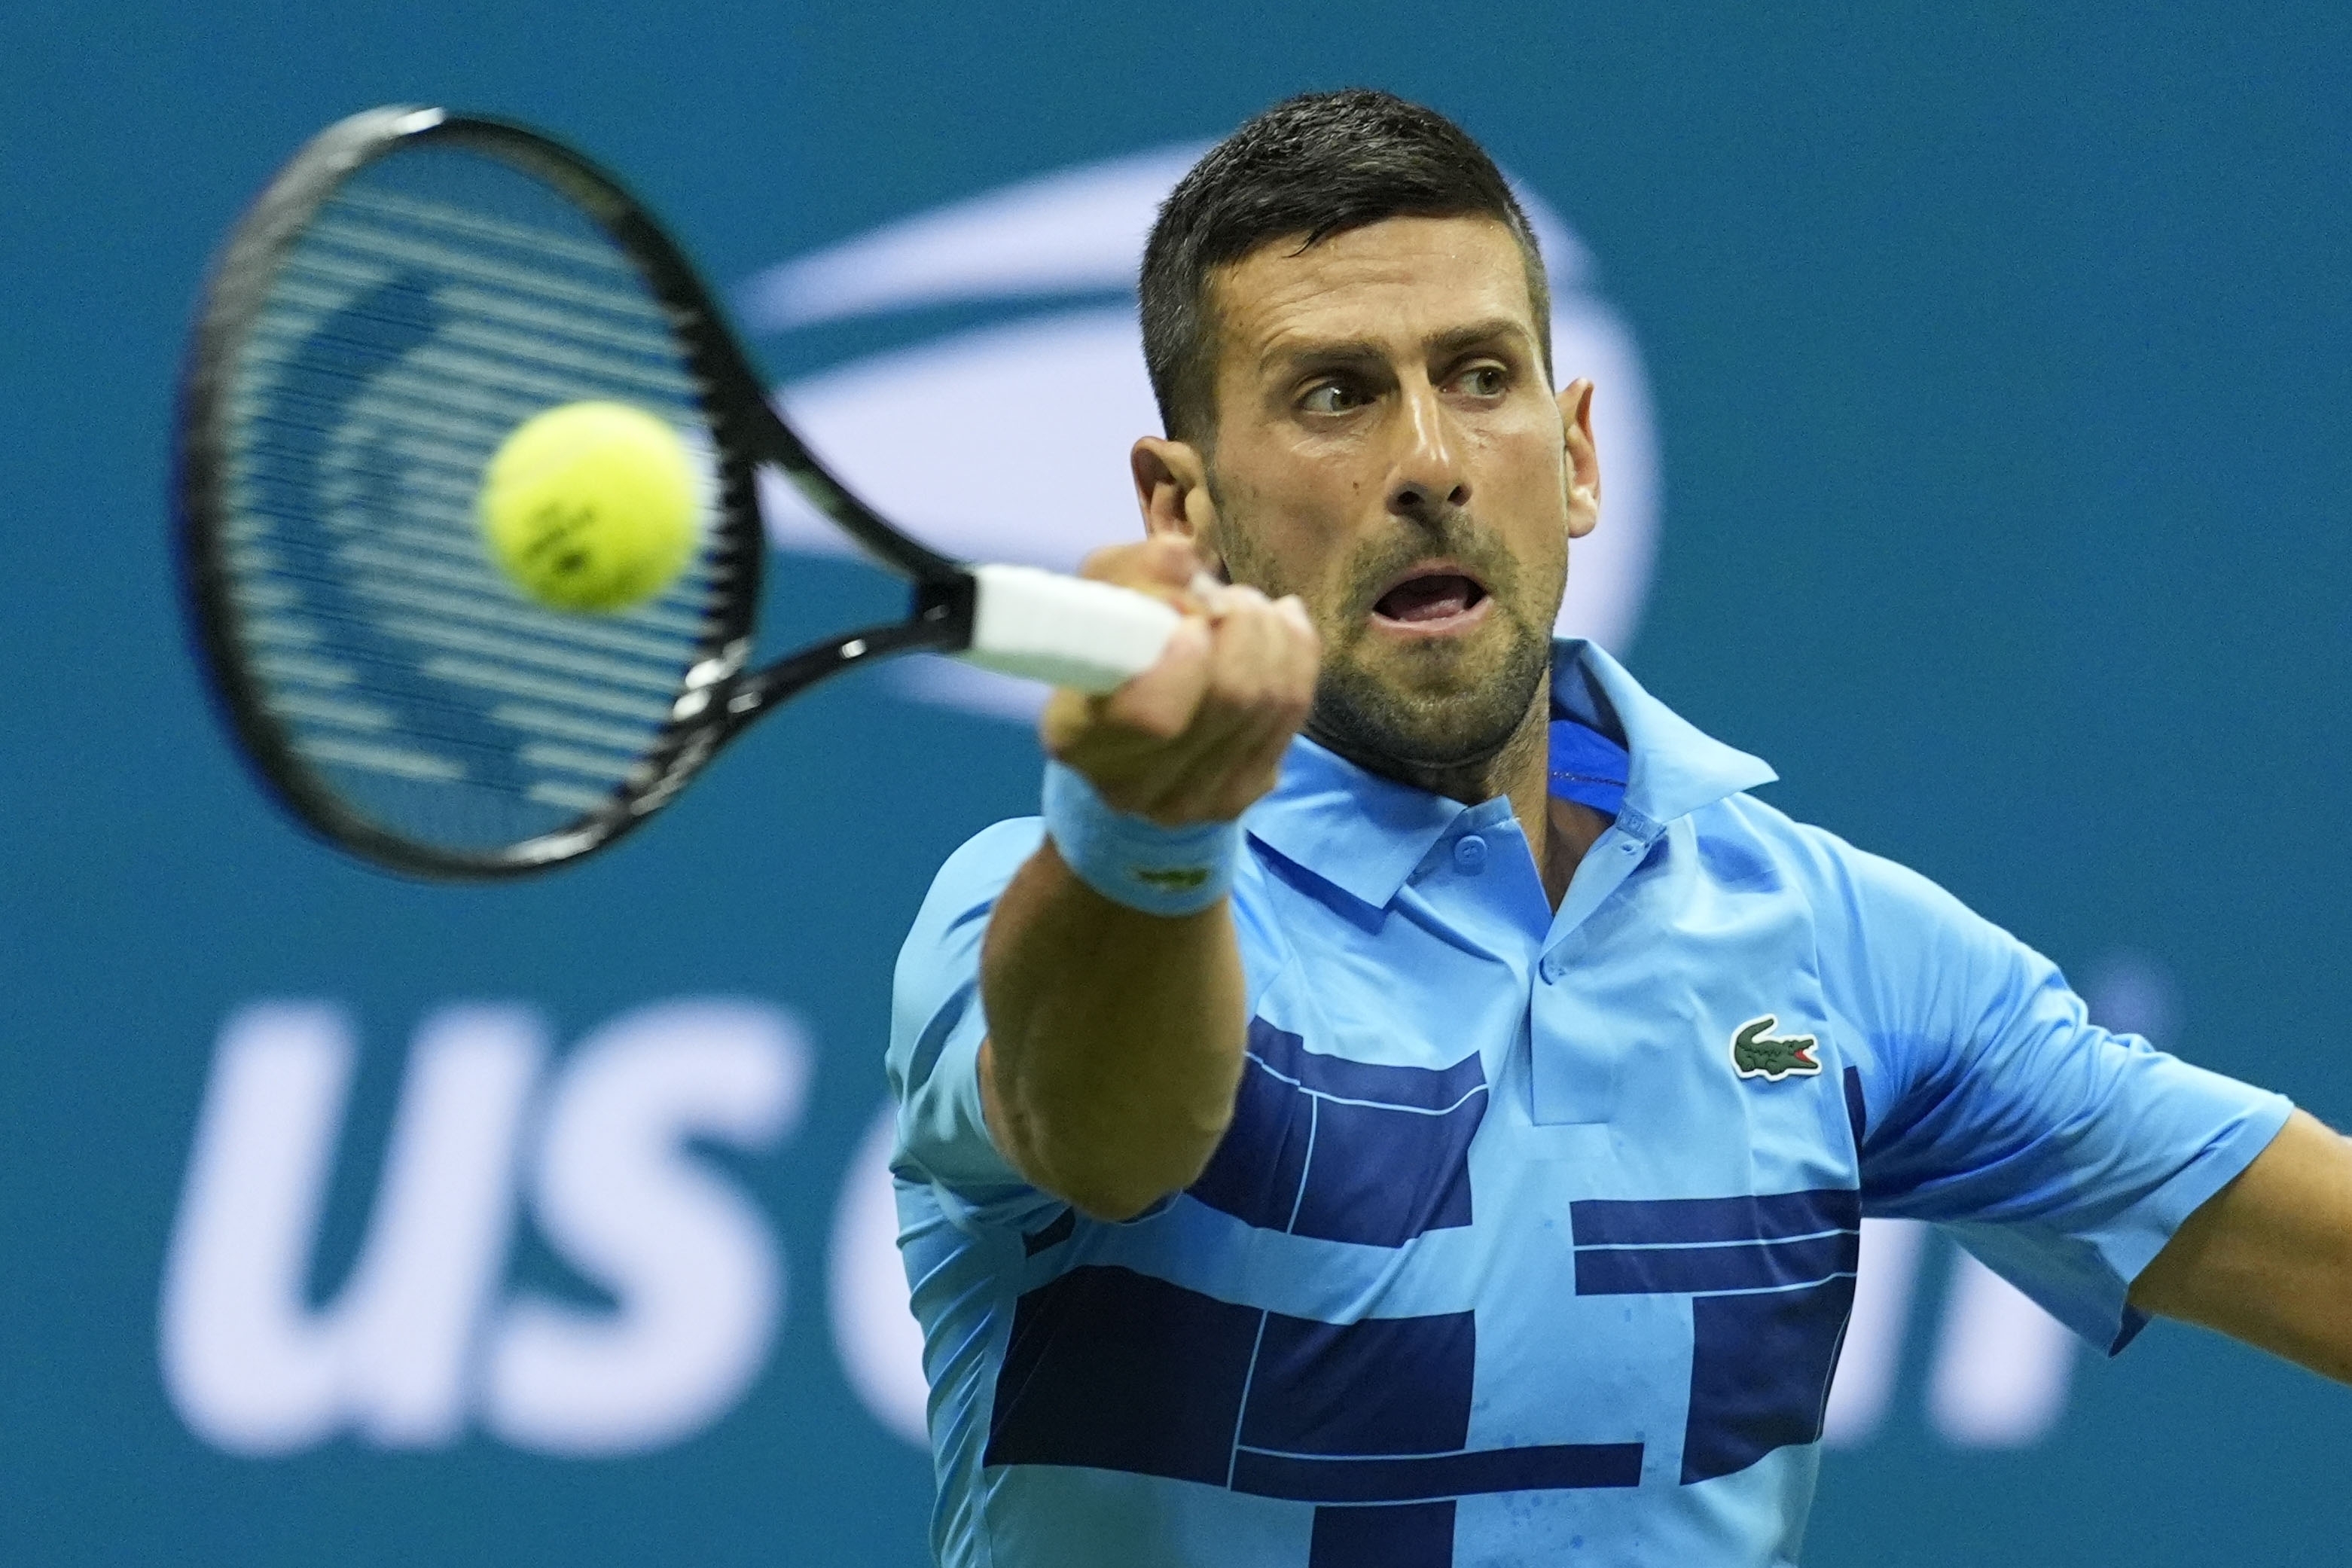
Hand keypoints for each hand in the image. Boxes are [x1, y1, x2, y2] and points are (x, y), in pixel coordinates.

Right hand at [1041, 536, 1318, 825]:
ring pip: (1271, 702)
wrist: (1125, 733)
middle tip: (1227, 597)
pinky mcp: (1245, 793)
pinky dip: (1297, 655)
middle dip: (1243, 626)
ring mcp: (1195, 800)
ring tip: (1249, 608)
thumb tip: (1183, 558)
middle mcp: (1135, 786)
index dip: (1188, 657)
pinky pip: (1295, 712)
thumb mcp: (1102, 598)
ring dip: (1271, 635)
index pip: (1153, 715)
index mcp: (1079, 739)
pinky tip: (1281, 627)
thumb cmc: (1108, 652)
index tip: (1192, 618)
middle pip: (1230, 700)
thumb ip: (1134, 572)